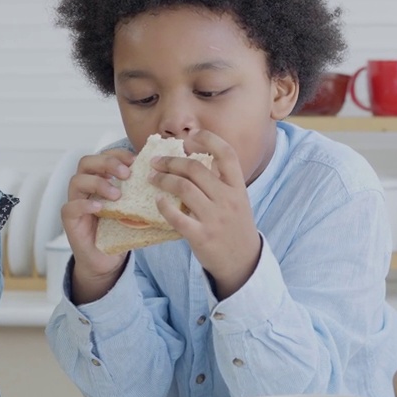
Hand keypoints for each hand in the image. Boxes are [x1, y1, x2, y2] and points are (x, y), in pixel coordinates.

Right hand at [62, 149, 134, 302]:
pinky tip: (99, 207)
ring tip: (117, 194)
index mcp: (101, 179)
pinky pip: (70, 207)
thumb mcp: (136, 208)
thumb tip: (174, 182)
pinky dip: (85, 204)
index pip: (104, 155)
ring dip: (98, 183)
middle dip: (107, 163)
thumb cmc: (122, 230)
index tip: (135, 160)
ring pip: (77, 180)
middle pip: (87, 162)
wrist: (107, 259)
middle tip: (126, 173)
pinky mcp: (70, 220)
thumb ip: (145, 193)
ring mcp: (76, 202)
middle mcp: (86, 187)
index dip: (118, 154)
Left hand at [150, 130, 260, 297]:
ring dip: (163, 179)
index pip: (226, 154)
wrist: (244, 261)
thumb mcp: (238, 201)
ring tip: (152, 178)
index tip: (192, 135)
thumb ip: (223, 182)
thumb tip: (199, 158)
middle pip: (195, 169)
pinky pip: (176, 216)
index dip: (210, 139)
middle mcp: (227, 199)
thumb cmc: (236, 227)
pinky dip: (163, 206)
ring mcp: (214, 218)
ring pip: (183, 188)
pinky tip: (157, 201)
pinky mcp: (201, 236)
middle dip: (171, 161)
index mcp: (238, 188)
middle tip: (156, 162)